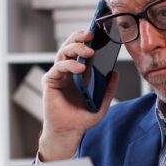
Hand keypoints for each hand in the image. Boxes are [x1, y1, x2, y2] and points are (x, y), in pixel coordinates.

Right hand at [38, 30, 119, 161]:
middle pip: (70, 47)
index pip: (81, 50)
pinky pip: (58, 67)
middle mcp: (67, 70)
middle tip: (91, 35)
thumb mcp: (101, 103)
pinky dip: (69, 65)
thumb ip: (109, 89)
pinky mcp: (49, 81)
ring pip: (63, 53)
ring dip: (75, 49)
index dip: (87, 40)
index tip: (97, 33)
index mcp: (79, 72)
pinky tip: (80, 68)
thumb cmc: (82, 118)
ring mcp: (58, 74)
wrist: (69, 132)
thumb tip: (115, 72)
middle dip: (80, 38)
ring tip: (89, 52)